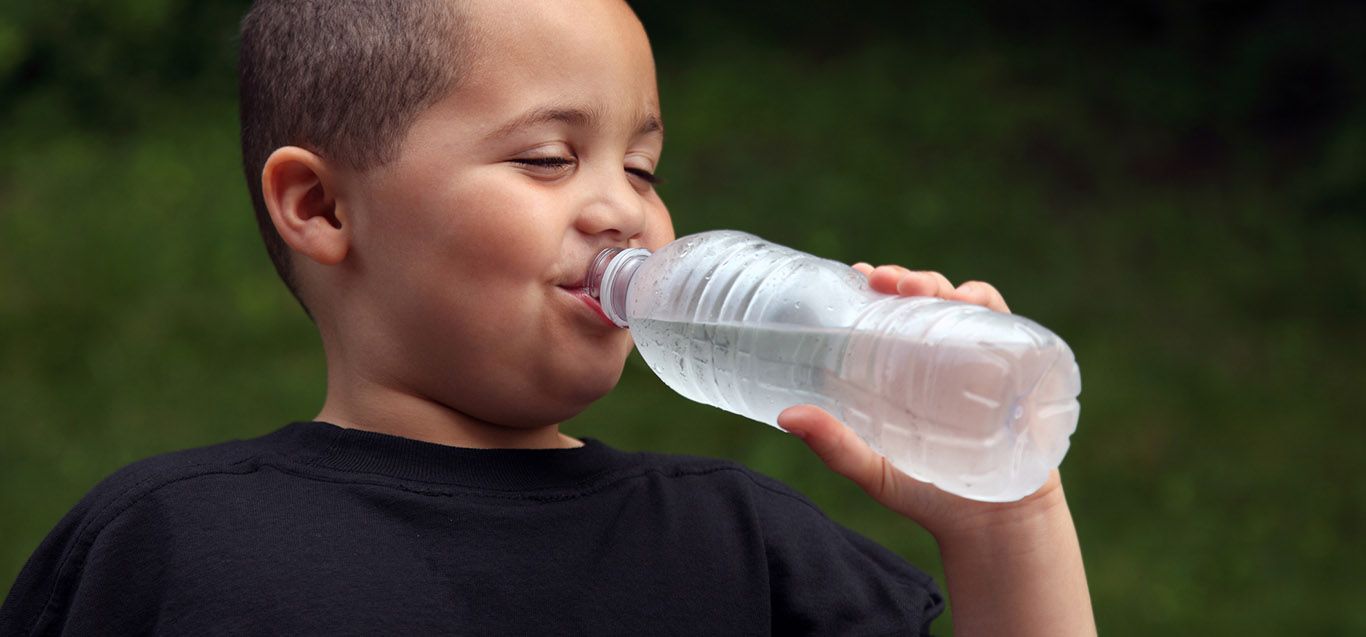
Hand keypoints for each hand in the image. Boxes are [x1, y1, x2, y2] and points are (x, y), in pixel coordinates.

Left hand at [776, 264, 1061, 536]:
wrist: (993, 529)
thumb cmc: (927, 495)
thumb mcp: (874, 470)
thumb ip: (834, 445)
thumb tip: (786, 415)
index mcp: (907, 369)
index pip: (892, 313)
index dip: (877, 286)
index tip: (858, 273)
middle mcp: (945, 357)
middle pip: (927, 300)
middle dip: (907, 279)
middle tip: (883, 281)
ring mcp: (982, 360)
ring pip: (965, 304)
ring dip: (944, 285)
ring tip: (920, 289)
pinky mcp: (1017, 370)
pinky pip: (1008, 326)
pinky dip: (989, 306)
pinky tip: (970, 303)